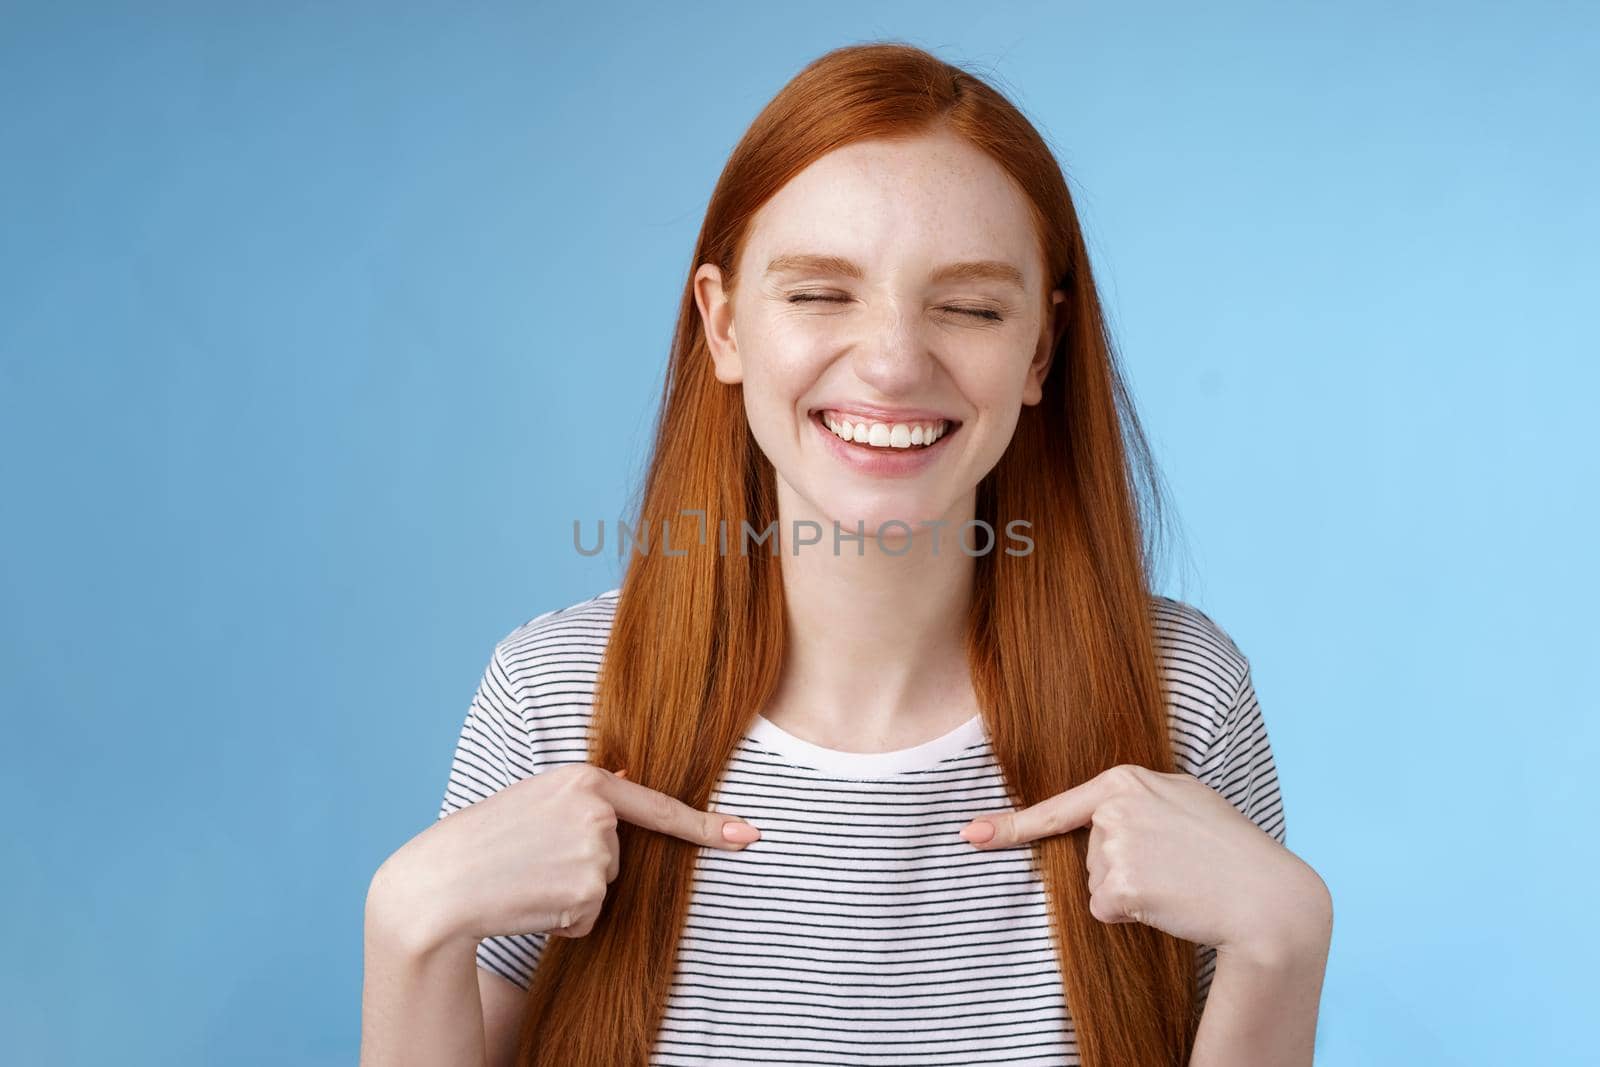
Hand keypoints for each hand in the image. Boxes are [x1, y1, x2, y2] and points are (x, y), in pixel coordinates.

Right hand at [376, 763, 760, 951]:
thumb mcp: (535, 799)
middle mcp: (597, 811)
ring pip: (605, 887)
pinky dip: (564, 920)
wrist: (439, 883)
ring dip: (571, 894)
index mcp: (585, 779)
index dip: (708, 825)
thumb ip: (585, 797)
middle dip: (583, 866)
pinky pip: (591, 917)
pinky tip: (529, 901)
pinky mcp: (587, 891)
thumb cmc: (482, 841)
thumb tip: (631, 782)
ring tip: (526, 878)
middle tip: (532, 861)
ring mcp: (595, 851)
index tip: (749, 835)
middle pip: (620, 855)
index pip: (658, 805)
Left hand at [957, 764, 1325, 960]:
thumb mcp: (1184, 800)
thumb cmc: (1230, 849)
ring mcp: (1115, 844)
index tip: (970, 835)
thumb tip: (1101, 817)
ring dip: (1129, 892)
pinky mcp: (1120, 884)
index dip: (1009, 825)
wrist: (1267, 897)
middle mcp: (1114, 806)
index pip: (1058, 806)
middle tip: (1175, 866)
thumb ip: (1138, 799)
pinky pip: (1105, 910)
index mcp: (1127, 778)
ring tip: (1178, 880)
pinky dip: (1132, 916)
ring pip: (1095, 884)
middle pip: (1088, 854)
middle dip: (1123, 868)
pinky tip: (1168, 902)